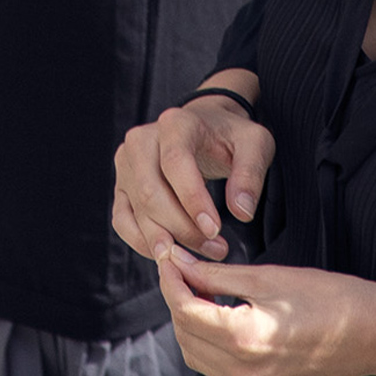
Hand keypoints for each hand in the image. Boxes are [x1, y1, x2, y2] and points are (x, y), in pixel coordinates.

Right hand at [113, 79, 274, 259]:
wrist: (206, 130)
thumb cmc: (230, 138)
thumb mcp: (254, 144)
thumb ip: (250, 174)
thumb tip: (241, 212)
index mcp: (175, 123)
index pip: (174, 163)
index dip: (193, 201)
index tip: (215, 230)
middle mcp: (142, 140)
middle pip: (151, 193)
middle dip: (184, 229)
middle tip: (216, 248)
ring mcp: (126, 163)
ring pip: (137, 212)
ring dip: (168, 241)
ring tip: (202, 251)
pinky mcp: (121, 184)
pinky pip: (123, 221)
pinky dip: (144, 243)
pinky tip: (173, 251)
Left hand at [155, 247, 375, 375]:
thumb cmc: (331, 298)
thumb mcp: (270, 276)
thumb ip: (219, 274)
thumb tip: (180, 262)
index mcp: (247, 340)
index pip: (186, 309)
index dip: (170, 276)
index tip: (167, 248)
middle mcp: (246, 372)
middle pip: (186, 334)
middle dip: (175, 295)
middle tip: (178, 260)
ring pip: (197, 354)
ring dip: (188, 318)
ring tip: (195, 280)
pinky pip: (218, 365)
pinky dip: (208, 336)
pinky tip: (216, 308)